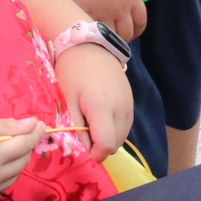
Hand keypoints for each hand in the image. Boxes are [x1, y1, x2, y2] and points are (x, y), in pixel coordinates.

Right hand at [0, 117, 45, 200]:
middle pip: (23, 160)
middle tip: (23, 130)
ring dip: (18, 159)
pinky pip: (1, 185)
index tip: (39, 122)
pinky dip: (7, 173)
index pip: (26, 143)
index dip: (35, 131)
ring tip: (9, 144)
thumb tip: (31, 124)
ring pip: (15, 174)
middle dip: (27, 144)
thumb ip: (2, 126)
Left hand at [54, 43, 133, 160]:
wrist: (90, 46)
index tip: (84, 149)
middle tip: (85, 136)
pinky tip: (103, 119)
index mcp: (102, 108)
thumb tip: (86, 148)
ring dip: (109, 138)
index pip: (106, 145)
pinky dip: (116, 129)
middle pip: (116, 143)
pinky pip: (126, 124)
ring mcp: (129, 105)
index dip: (96, 154)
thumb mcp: (69, 100)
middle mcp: (120, 109)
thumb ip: (78, 127)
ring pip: (123, 136)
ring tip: (93, 126)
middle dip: (101, 147)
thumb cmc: (73, 71)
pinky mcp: (131, 101)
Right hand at [56, 0, 146, 39]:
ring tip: (99, 42)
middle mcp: (121, 8)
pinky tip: (86, 36)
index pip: (141, 22)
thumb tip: (122, 10)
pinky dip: (90, 36)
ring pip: (110, 38)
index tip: (130, 33)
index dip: (136, 31)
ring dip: (106, 42)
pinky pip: (91, 32)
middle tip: (113, 41)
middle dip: (122, 39)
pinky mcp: (85, 13)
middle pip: (126, 33)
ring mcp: (103, 12)